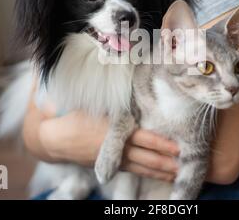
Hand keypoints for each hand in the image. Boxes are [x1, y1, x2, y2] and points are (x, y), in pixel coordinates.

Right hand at [24, 98, 179, 181]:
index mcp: (113, 130)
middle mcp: (116, 146)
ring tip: (177, 173)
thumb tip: (111, 64)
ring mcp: (114, 158)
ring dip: (160, 170)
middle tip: (185, 163)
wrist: (52, 140)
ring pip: (142, 167)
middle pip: (146, 156)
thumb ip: (99, 87)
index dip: (161, 144)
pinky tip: (159, 174)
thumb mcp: (85, 100)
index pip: (143, 138)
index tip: (178, 146)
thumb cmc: (71, 116)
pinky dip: (147, 173)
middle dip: (166, 161)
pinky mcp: (111, 164)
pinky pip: (133, 171)